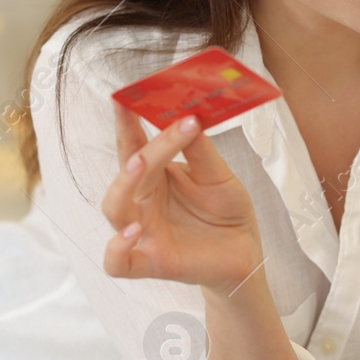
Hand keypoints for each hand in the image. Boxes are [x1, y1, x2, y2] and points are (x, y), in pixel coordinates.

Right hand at [102, 101, 261, 292]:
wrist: (245, 251)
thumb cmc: (226, 211)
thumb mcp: (217, 175)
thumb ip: (200, 150)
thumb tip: (187, 115)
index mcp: (155, 176)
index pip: (135, 145)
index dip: (126, 122)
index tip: (124, 98)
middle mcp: (142, 200)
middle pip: (126, 172)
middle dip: (133, 151)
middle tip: (144, 132)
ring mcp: (143, 231)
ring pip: (114, 208)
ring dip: (122, 185)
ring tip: (140, 164)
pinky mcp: (149, 262)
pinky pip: (116, 261)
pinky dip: (116, 248)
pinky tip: (132, 233)